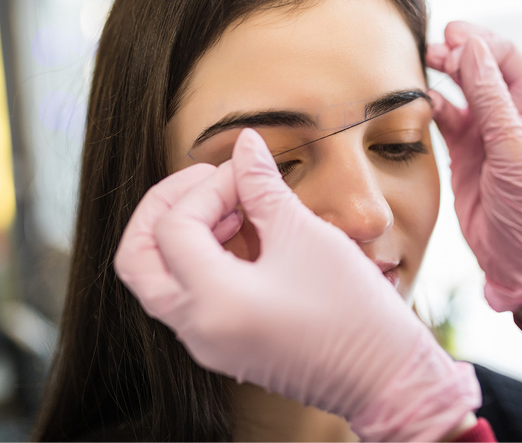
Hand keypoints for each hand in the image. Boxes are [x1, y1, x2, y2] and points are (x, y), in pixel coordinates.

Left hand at [113, 128, 479, 441]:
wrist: (385, 376)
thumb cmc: (353, 312)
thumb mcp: (305, 236)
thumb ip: (262, 185)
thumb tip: (245, 146)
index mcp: (212, 301)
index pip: (174, 226)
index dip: (208, 186)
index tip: (246, 170)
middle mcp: (197, 328)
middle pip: (136, 258)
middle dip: (163, 209)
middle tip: (205, 182)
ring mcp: (206, 343)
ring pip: (156, 279)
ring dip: (180, 233)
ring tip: (231, 208)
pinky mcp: (224, 346)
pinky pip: (187, 297)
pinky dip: (199, 260)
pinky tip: (241, 236)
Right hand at [426, 21, 521, 311]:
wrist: (518, 256)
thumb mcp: (512, 146)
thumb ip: (490, 96)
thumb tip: (472, 46)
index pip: (505, 57)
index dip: (479, 41)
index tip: (451, 34)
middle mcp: (512, 114)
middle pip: (481, 68)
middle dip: (456, 54)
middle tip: (430, 50)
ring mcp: (486, 132)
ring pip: (460, 90)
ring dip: (442, 76)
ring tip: (421, 66)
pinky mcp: (465, 150)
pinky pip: (446, 117)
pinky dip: (432, 106)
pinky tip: (419, 101)